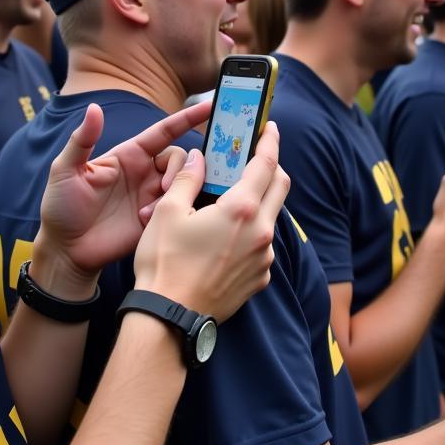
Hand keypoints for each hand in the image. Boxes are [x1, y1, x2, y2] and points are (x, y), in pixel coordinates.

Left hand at [32, 100, 209, 295]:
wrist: (66, 250)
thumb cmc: (61, 207)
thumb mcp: (66, 170)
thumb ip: (82, 139)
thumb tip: (95, 107)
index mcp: (128, 155)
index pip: (164, 132)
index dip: (187, 119)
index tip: (210, 107)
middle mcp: (145, 173)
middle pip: (179, 159)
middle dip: (179, 170)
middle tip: (163, 189)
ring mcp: (152, 197)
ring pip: (182, 184)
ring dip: (174, 193)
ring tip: (147, 212)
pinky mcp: (156, 220)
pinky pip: (177, 210)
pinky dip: (169, 213)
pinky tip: (146, 222)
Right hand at [133, 122, 289, 320]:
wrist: (169, 316)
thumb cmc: (164, 263)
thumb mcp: (168, 212)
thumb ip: (187, 179)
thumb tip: (198, 158)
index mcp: (241, 209)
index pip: (266, 164)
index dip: (271, 141)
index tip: (272, 128)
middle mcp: (261, 232)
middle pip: (279, 187)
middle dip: (272, 167)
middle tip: (257, 157)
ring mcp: (263, 258)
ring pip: (272, 218)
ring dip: (260, 203)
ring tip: (233, 200)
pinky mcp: (259, 279)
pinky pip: (263, 246)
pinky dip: (252, 233)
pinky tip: (228, 236)